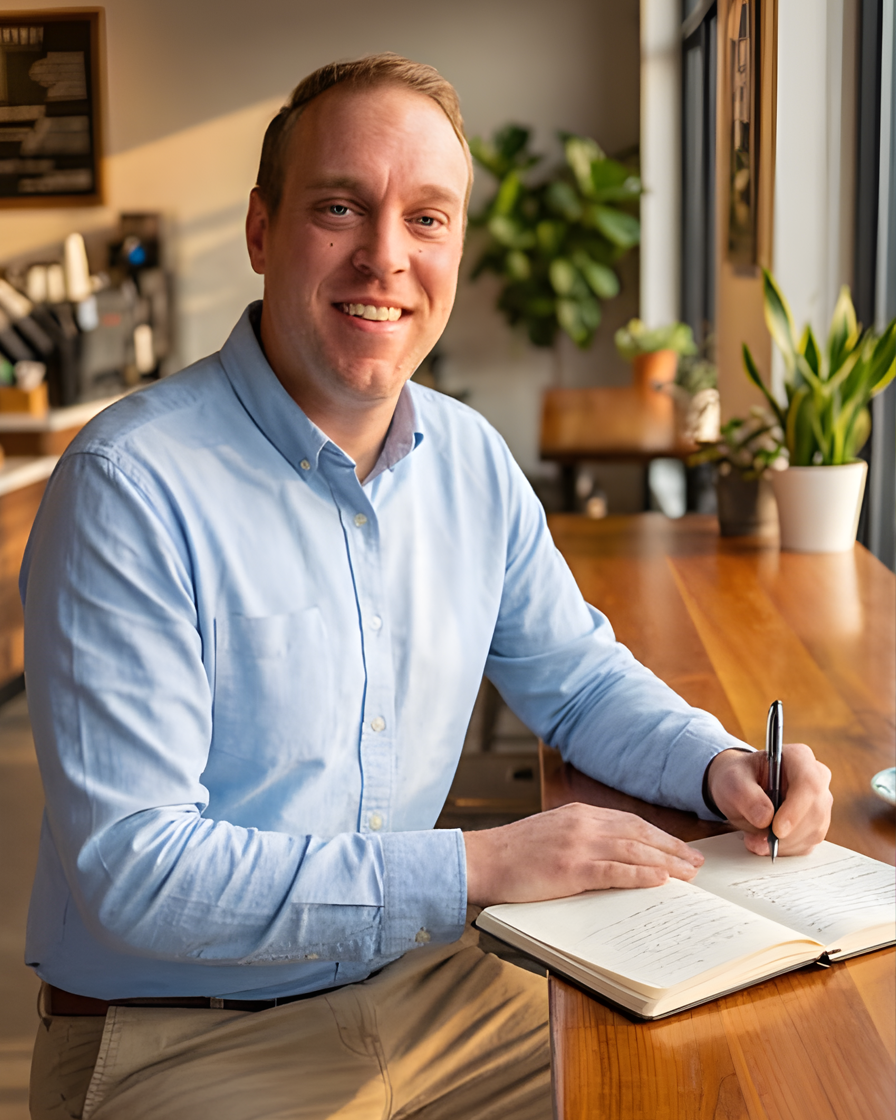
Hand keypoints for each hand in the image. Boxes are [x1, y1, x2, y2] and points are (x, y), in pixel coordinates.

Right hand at [463, 803, 704, 906]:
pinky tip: (660, 880)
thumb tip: (616, 854)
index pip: (631, 822)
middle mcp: (583, 824)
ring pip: (633, 851)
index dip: (661, 836)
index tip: (682, 848)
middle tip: (697, 863)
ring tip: (689, 874)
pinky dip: (640, 875)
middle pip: (639, 834)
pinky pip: (614, 871)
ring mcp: (577, 845)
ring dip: (666, 862)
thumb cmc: (514, 853)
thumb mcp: (552, 833)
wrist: (482, 859)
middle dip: (673, 848)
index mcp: (579, 813)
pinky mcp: (570, 869)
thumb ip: (582, 837)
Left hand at [705, 744, 831, 855]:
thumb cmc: (738, 778)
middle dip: (787, 834)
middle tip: (757, 840)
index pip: (809, 784)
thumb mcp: (732, 781)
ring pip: (814, 831)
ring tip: (754, 839)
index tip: (776, 830)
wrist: (739, 788)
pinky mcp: (816, 824)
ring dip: (784, 844)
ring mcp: (819, 802)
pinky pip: (808, 843)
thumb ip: (746, 796)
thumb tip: (765, 818)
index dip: (796, 810)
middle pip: (816, 812)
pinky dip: (785, 849)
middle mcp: (816, 778)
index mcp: (799, 757)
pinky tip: (766, 842)